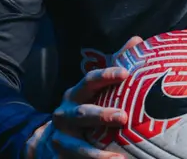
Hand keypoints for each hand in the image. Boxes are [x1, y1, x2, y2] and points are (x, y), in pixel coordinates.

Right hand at [26, 36, 142, 158]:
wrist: (49, 141)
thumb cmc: (82, 110)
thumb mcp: (93, 90)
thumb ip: (114, 66)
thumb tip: (137, 40)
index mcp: (76, 95)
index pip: (89, 81)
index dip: (106, 76)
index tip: (126, 73)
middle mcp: (65, 114)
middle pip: (82, 113)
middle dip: (101, 115)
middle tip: (123, 117)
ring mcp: (62, 138)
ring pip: (77, 145)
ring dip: (96, 153)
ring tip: (118, 158)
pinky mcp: (62, 156)